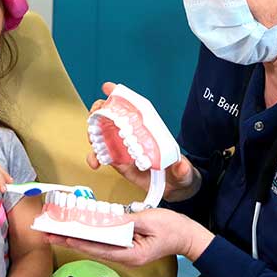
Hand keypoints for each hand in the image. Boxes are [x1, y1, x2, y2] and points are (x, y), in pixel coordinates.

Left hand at [47, 208, 214, 266]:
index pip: (97, 247)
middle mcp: (124, 256)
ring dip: (77, 237)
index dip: (77, 241)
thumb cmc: (172, 228)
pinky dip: (91, 235)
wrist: (188, 235)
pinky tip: (80, 229)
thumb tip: (104, 220)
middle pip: (92, 248)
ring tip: (57, 232)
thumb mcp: (149, 219)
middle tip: (48, 234)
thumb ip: (126, 220)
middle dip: (70, 240)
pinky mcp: (127, 246)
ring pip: (97, 245)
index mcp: (129, 254)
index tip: (60, 237)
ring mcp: (125, 252)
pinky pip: (105, 241)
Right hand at [87, 82, 198, 200]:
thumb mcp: (183, 170)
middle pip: (111, 117)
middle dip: (98, 113)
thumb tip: (181, 165)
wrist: (173, 188)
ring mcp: (123, 148)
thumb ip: (182, 168)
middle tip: (94, 118)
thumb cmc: (179, 172)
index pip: (133, 108)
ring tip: (93, 142)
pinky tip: (94, 163)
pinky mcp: (117, 162)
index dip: (119, 96)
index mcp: (147, 129)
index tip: (108, 88)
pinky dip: (94, 157)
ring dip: (93, 135)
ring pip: (102, 134)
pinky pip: (101, 156)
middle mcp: (133, 135)